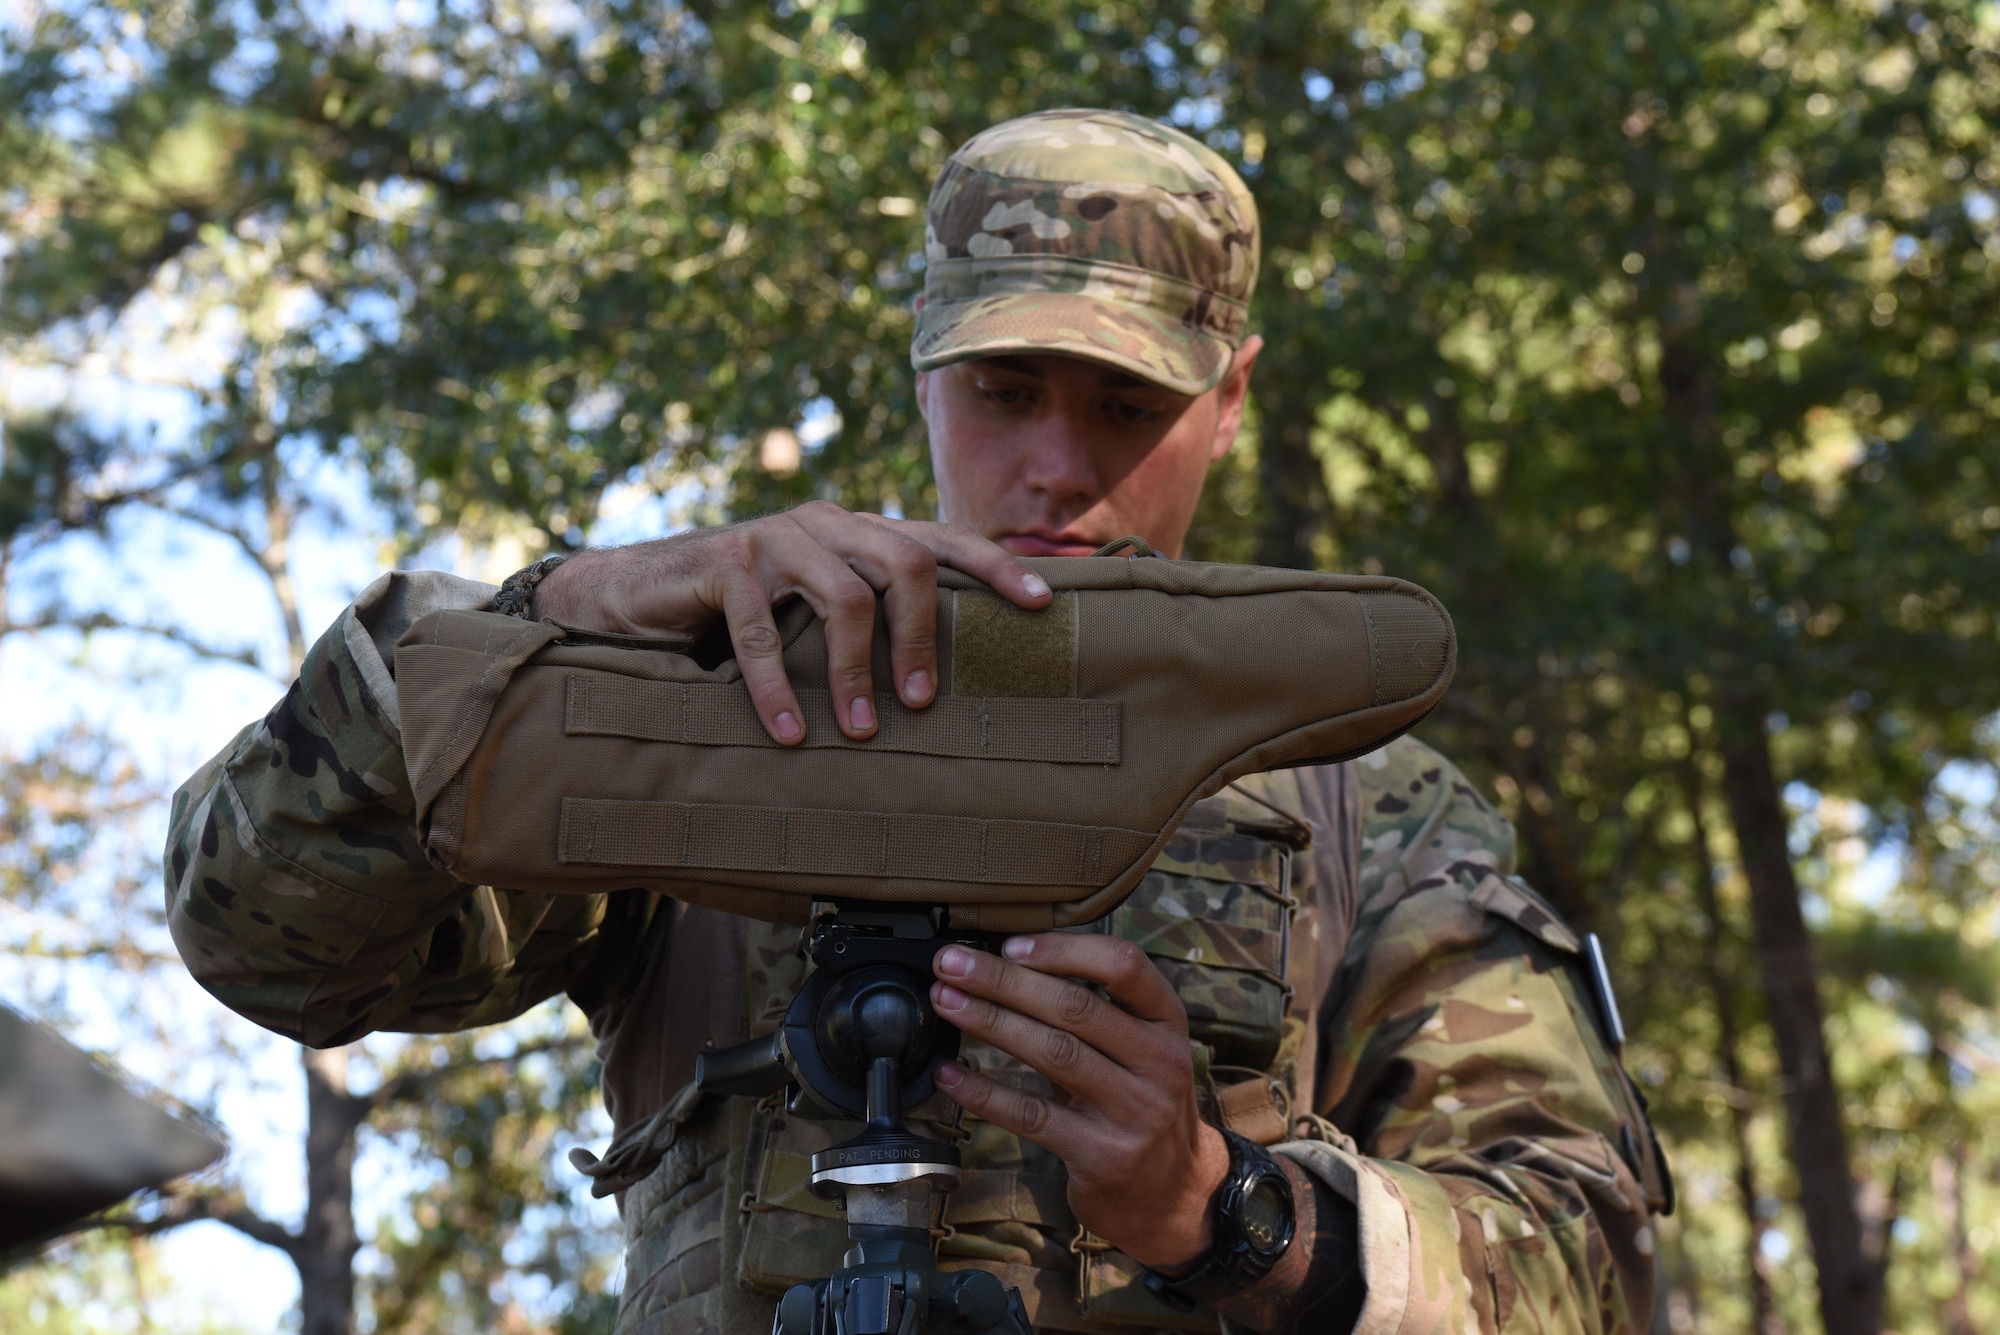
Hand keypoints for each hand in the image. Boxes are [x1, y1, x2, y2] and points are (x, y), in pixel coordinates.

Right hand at [528, 503, 1050, 743]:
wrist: (635, 597)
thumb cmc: (737, 617)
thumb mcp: (809, 616)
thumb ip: (863, 624)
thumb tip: (939, 688)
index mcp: (855, 532)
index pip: (939, 538)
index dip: (993, 566)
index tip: (1042, 604)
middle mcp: (823, 523)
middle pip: (903, 562)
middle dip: (921, 637)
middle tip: (924, 704)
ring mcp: (773, 537)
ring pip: (843, 596)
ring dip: (857, 672)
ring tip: (865, 731)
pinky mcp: (724, 564)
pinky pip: (763, 632)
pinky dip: (779, 690)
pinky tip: (792, 735)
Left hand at [929, 934, 1230, 1269]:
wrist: (1171, 1193)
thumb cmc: (1138, 1103)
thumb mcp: (1137, 1049)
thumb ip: (1090, 1011)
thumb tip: (1003, 963)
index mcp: (1167, 1022)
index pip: (1124, 964)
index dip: (1063, 949)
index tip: (1009, 944)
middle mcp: (1160, 1062)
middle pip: (1076, 1007)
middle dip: (1004, 979)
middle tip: (952, 963)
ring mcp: (1135, 1111)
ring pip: (1054, 1053)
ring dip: (991, 1022)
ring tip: (946, 1002)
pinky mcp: (1103, 1156)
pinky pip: (1033, 1116)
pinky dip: (985, 1092)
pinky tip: (951, 1075)